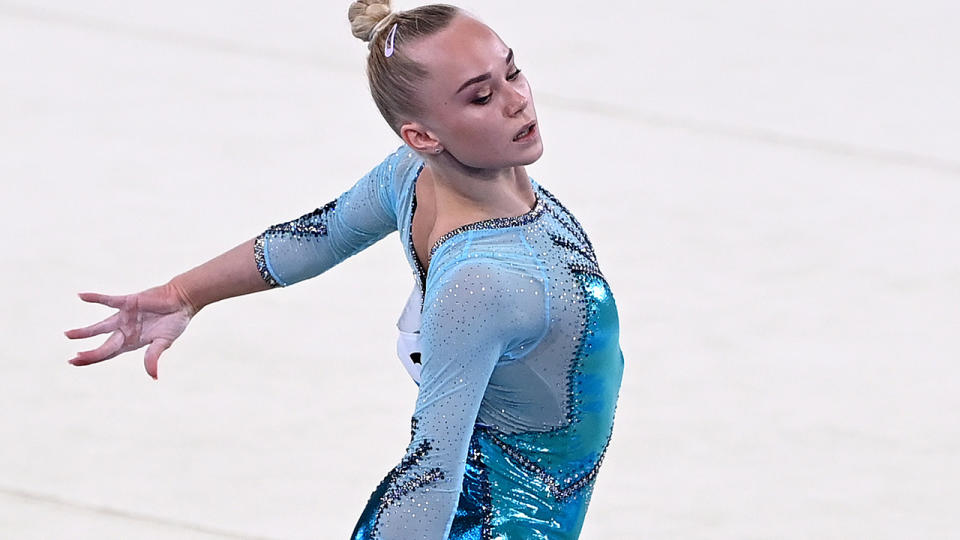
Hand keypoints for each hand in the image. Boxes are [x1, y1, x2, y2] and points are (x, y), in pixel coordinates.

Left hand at [65, 283, 195, 378]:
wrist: (181, 301)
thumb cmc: (175, 322)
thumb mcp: (164, 342)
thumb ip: (154, 357)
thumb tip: (153, 376)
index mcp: (132, 342)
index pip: (109, 353)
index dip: (93, 359)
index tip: (77, 362)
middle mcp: (125, 330)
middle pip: (103, 345)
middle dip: (88, 354)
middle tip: (72, 360)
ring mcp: (124, 316)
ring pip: (100, 326)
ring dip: (85, 332)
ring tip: (68, 335)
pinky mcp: (128, 302)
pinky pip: (108, 300)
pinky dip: (95, 298)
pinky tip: (81, 296)